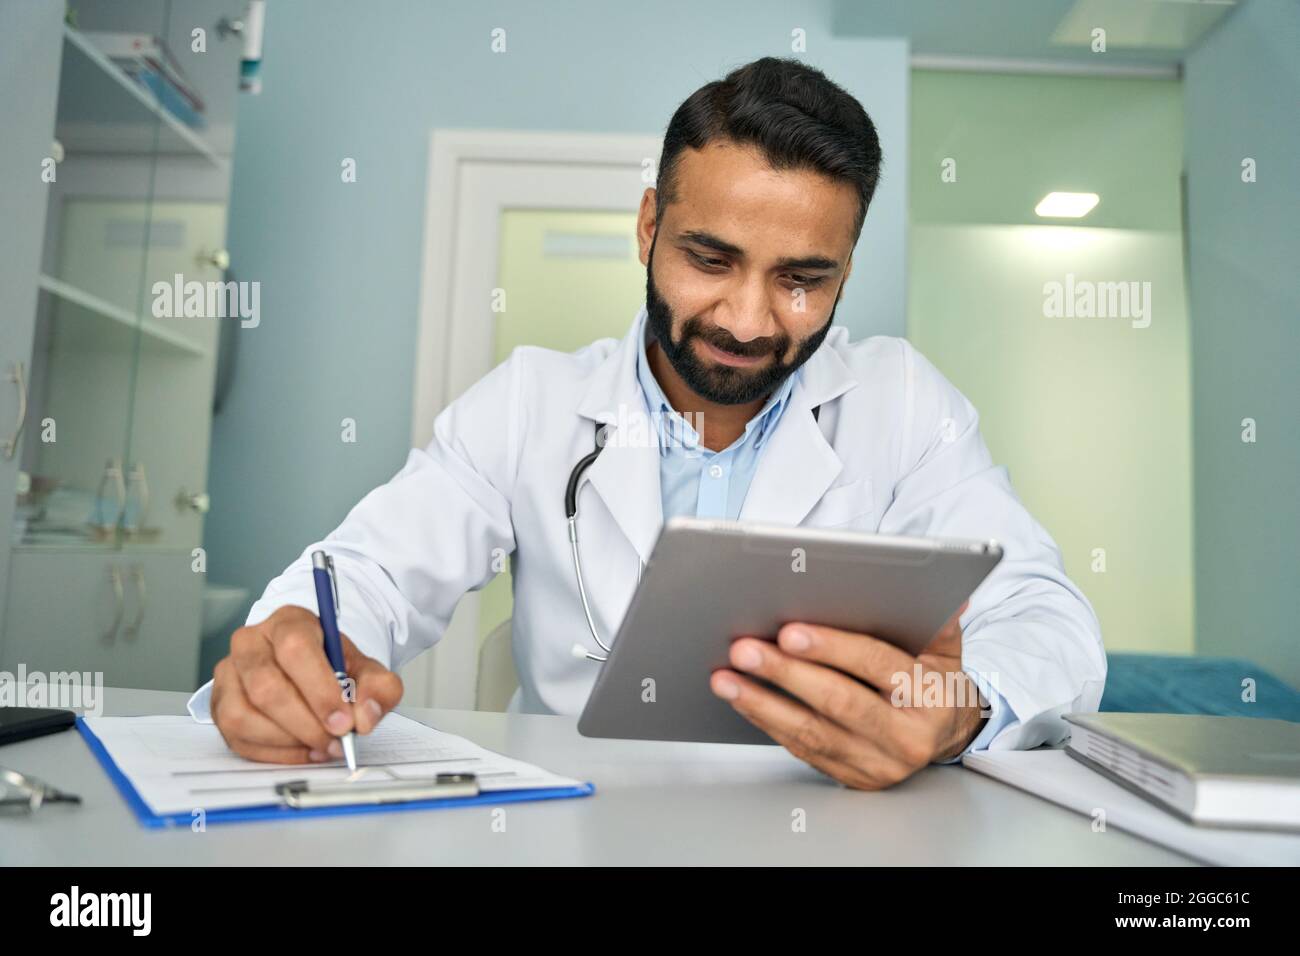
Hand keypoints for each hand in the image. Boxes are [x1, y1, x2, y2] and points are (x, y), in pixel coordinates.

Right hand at [210, 605, 403, 762]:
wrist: (311, 670)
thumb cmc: (333, 667)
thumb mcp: (366, 670)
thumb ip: (379, 688)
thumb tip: (365, 716)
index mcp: (289, 622)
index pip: (296, 649)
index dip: (320, 690)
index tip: (344, 721)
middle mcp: (251, 642)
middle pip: (265, 686)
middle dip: (305, 723)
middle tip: (335, 741)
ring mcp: (229, 673)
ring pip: (243, 715)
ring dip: (287, 740)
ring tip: (320, 746)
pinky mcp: (219, 704)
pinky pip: (236, 737)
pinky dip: (273, 752)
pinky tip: (301, 750)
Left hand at [709, 604, 987, 788]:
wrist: (945, 735)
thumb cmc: (934, 681)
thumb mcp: (945, 648)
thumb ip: (937, 621)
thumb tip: (944, 595)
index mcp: (931, 695)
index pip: (877, 665)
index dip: (832, 648)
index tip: (789, 633)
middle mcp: (906, 736)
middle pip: (839, 701)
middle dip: (785, 674)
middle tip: (744, 650)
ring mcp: (878, 763)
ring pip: (813, 732)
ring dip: (762, 703)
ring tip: (726, 678)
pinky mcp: (854, 778)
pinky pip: (803, 750)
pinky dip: (768, 723)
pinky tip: (743, 701)